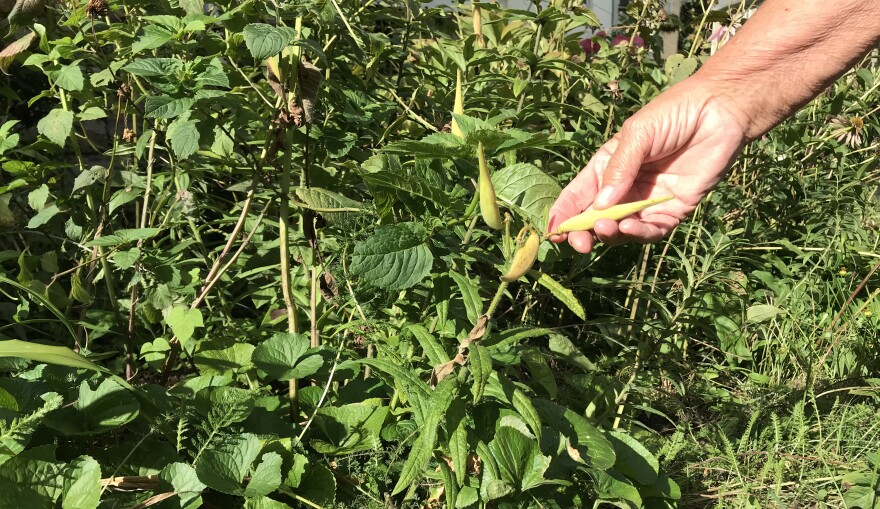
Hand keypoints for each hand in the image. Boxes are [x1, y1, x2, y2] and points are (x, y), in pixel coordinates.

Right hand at [547, 80, 748, 253]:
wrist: (721, 111)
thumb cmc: (675, 113)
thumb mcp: (637, 134)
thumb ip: (618, 168)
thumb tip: (598, 206)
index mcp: (607, 166)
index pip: (579, 195)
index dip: (564, 214)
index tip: (552, 231)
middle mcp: (624, 188)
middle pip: (596, 218)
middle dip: (583, 232)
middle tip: (578, 242)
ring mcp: (648, 201)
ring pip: (621, 229)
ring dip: (609, 234)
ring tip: (604, 228)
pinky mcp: (673, 211)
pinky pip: (652, 230)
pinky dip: (638, 233)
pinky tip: (629, 227)